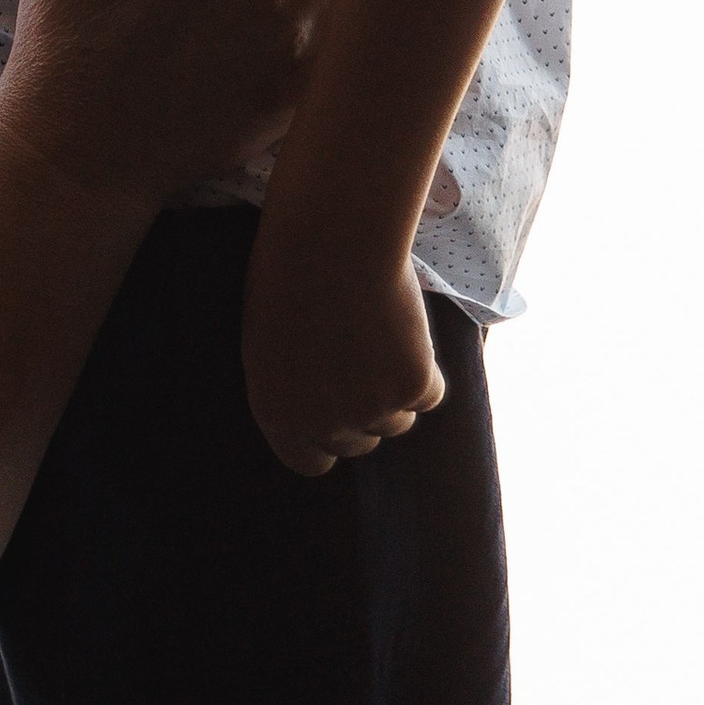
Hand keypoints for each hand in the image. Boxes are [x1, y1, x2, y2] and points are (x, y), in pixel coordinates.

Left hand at [241, 231, 443, 477]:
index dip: (327, 441)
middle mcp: (324, 423)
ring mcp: (371, 409)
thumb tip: (325, 412)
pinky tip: (405, 328)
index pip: (310, 462)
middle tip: (363, 359)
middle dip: (364, 411)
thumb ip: (296, 387)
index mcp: (278, 415)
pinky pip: (431, 393)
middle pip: (360, 443)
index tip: (338, 414)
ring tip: (379, 334)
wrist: (331, 242)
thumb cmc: (292, 277)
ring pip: (399, 421)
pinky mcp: (412, 386)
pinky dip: (425, 367)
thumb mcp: (272, 344)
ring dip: (395, 389)